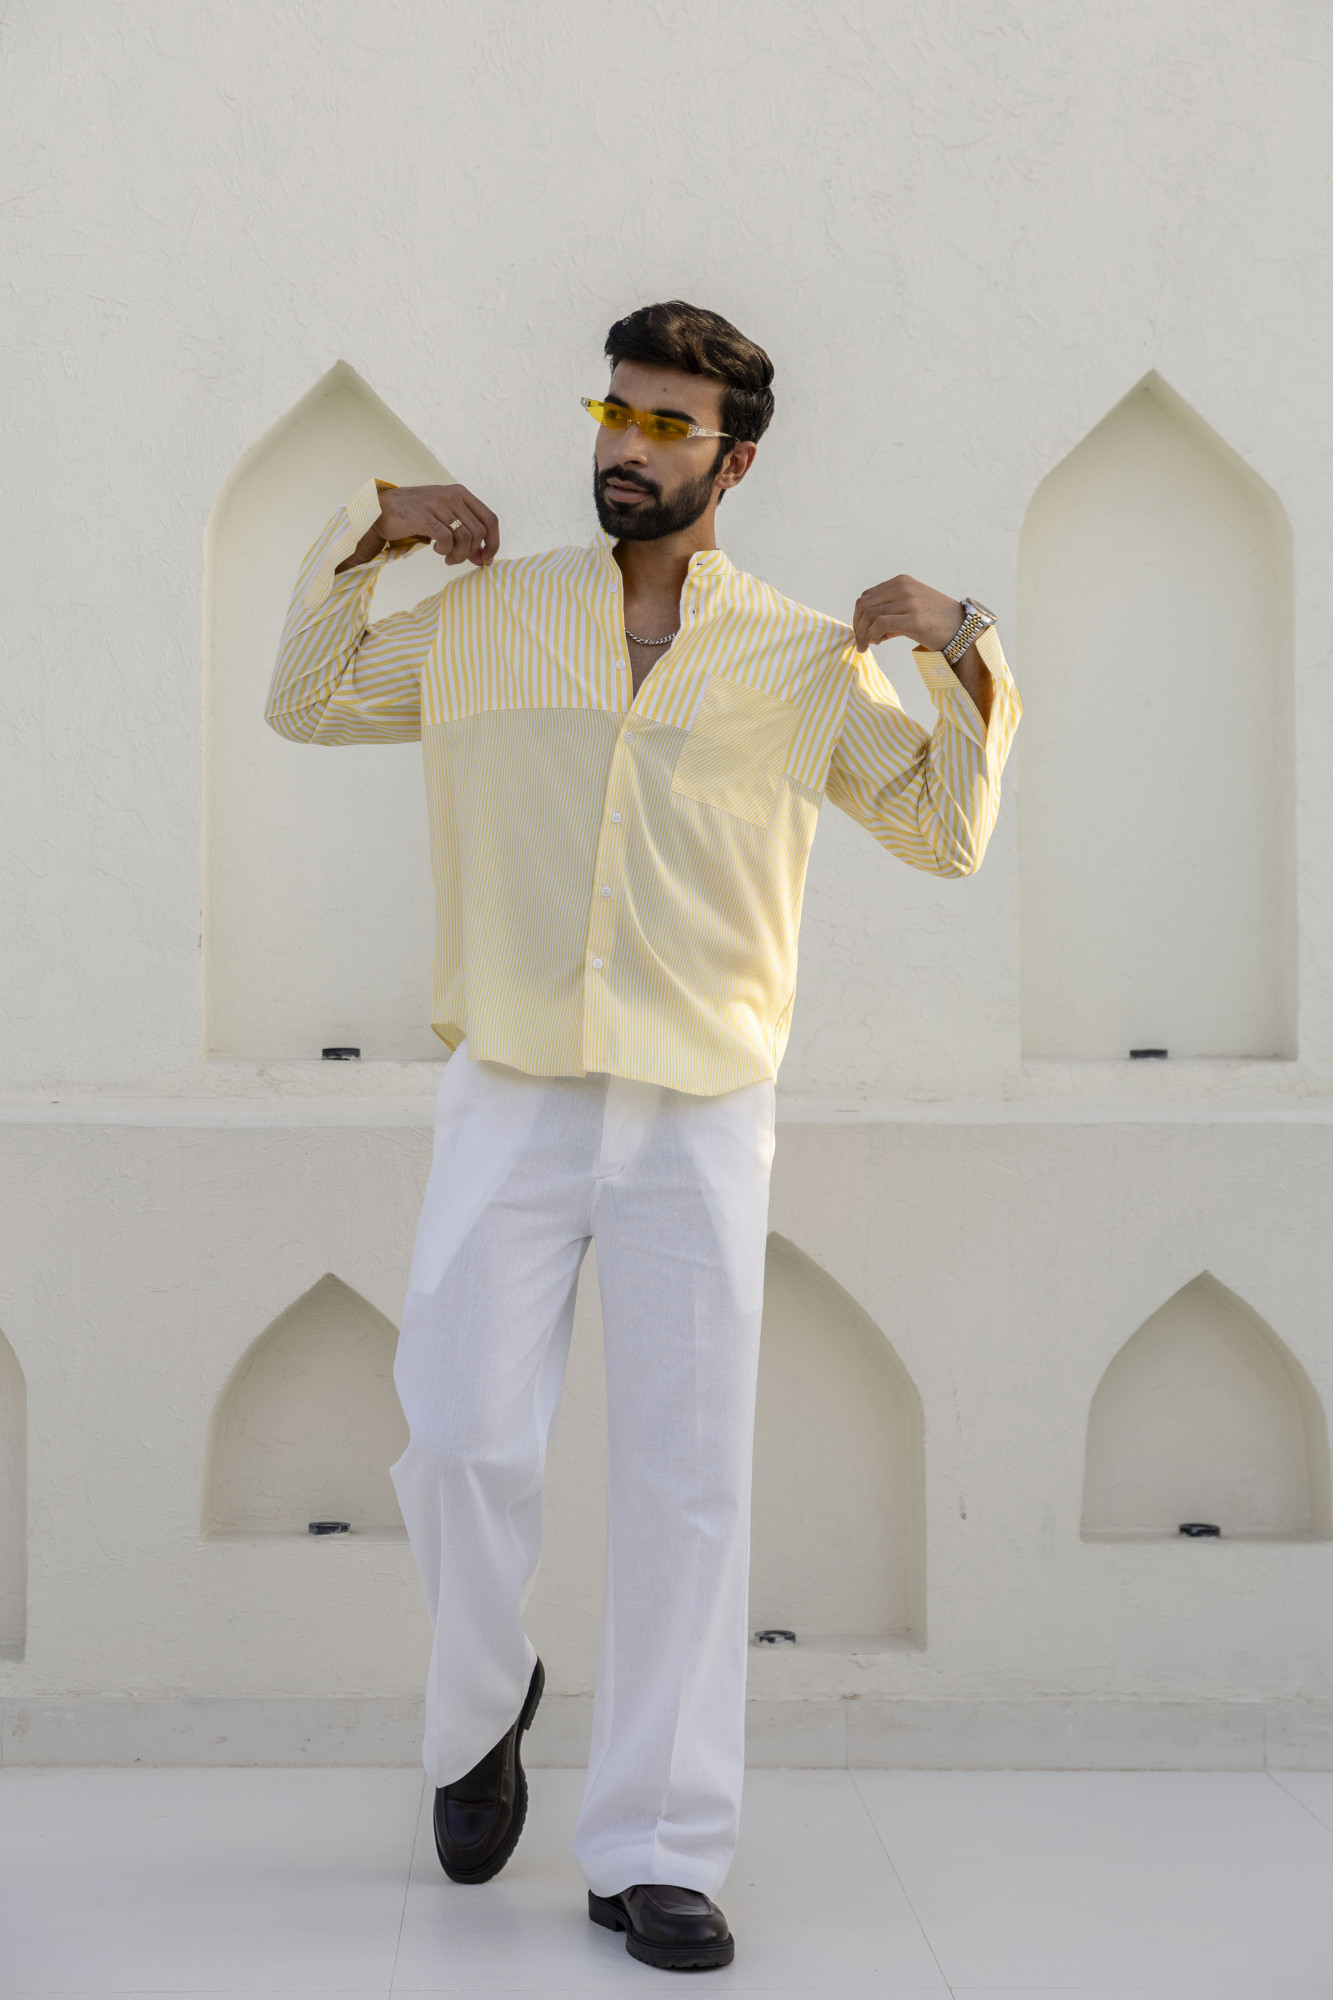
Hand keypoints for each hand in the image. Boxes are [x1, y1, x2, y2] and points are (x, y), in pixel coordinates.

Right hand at [376, 483, 499, 566]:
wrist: (383, 508)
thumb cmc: (417, 516)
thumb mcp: (445, 520)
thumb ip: (465, 536)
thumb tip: (484, 560)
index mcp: (461, 493)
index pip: (490, 519)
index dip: (493, 542)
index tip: (487, 559)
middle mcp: (452, 495)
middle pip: (479, 532)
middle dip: (472, 553)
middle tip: (457, 559)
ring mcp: (438, 504)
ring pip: (465, 538)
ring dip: (458, 555)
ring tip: (447, 558)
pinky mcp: (424, 516)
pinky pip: (446, 539)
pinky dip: (445, 551)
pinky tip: (436, 550)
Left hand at [852, 575, 963, 653]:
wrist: (962, 628)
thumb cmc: (936, 621)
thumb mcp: (911, 607)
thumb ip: (890, 612)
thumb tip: (867, 630)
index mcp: (901, 582)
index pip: (867, 597)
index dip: (859, 616)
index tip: (863, 631)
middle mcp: (903, 587)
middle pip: (864, 605)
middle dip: (858, 626)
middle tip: (861, 642)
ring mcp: (909, 601)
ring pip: (870, 615)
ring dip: (863, 634)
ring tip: (868, 645)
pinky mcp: (914, 618)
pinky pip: (880, 625)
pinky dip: (872, 636)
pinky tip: (877, 643)